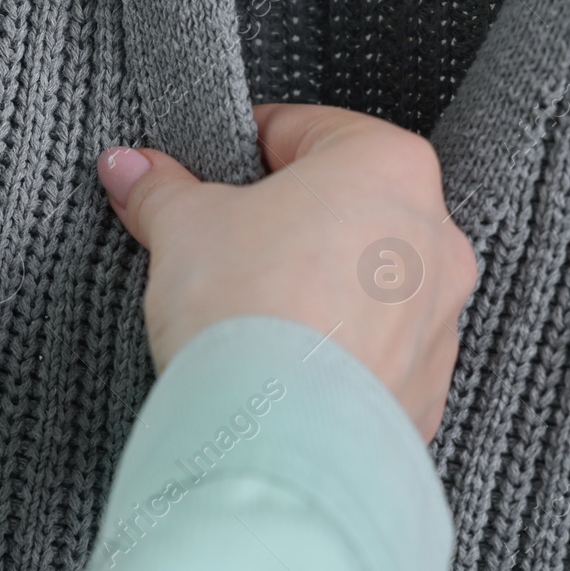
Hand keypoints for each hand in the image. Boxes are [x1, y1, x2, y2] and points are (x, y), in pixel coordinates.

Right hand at [96, 103, 476, 440]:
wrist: (277, 440)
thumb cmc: (249, 314)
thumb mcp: (183, 229)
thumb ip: (161, 190)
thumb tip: (132, 169)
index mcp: (388, 167)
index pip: (306, 130)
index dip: (243, 149)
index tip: (205, 174)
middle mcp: (434, 239)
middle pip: (346, 208)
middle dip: (285, 224)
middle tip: (222, 249)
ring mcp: (438, 321)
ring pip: (367, 285)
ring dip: (317, 290)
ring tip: (251, 317)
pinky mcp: (424, 391)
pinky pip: (376, 356)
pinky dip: (335, 356)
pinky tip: (283, 370)